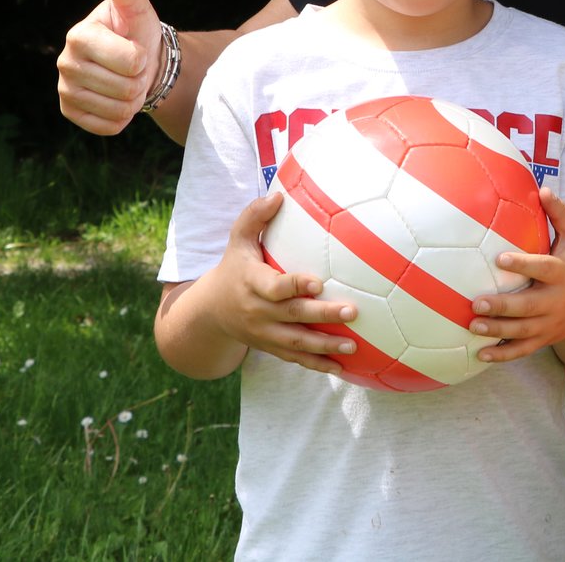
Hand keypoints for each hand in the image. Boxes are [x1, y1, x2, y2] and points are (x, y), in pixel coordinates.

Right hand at [56, 0, 160, 135]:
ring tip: (126, 81)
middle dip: (139, 79)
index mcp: (79, 34)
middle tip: (133, 67)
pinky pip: (107, 127)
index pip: (130, 60)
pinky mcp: (69, 112)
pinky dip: (121, 118)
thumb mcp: (135, 4)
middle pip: (125, 87)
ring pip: (117, 109)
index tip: (136, 46)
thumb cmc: (136, 30)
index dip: (143, 57)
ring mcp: (64, 89)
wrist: (136, 62)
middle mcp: (64, 62)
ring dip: (132, 99)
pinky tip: (117, 100)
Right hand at [205, 193, 359, 374]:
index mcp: (252, 283)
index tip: (318, 282)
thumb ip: (254, 216)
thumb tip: (278, 195)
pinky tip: (342, 369)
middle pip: (292, 316)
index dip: (295, 285)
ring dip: (325, 347)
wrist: (211, 311)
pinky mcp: (271, 348)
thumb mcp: (238, 239)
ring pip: (296, 343)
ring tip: (353, 347)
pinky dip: (318, 366)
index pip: (274, 287)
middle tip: (352, 312)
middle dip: (322, 315)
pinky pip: (295, 360)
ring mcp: (264, 334)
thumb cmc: (234, 266)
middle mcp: (258, 312)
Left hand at [467, 189, 564, 363]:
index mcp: (563, 274)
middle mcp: (556, 302)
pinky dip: (501, 355)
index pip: (544, 269)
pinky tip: (480, 354)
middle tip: (476, 302)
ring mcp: (549, 325)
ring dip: (497, 331)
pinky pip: (521, 351)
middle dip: (504, 307)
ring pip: (522, 332)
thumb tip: (543, 189)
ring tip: (472, 325)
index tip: (500, 258)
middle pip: (530, 307)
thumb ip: (561, 215)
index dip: (524, 264)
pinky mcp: (541, 341)